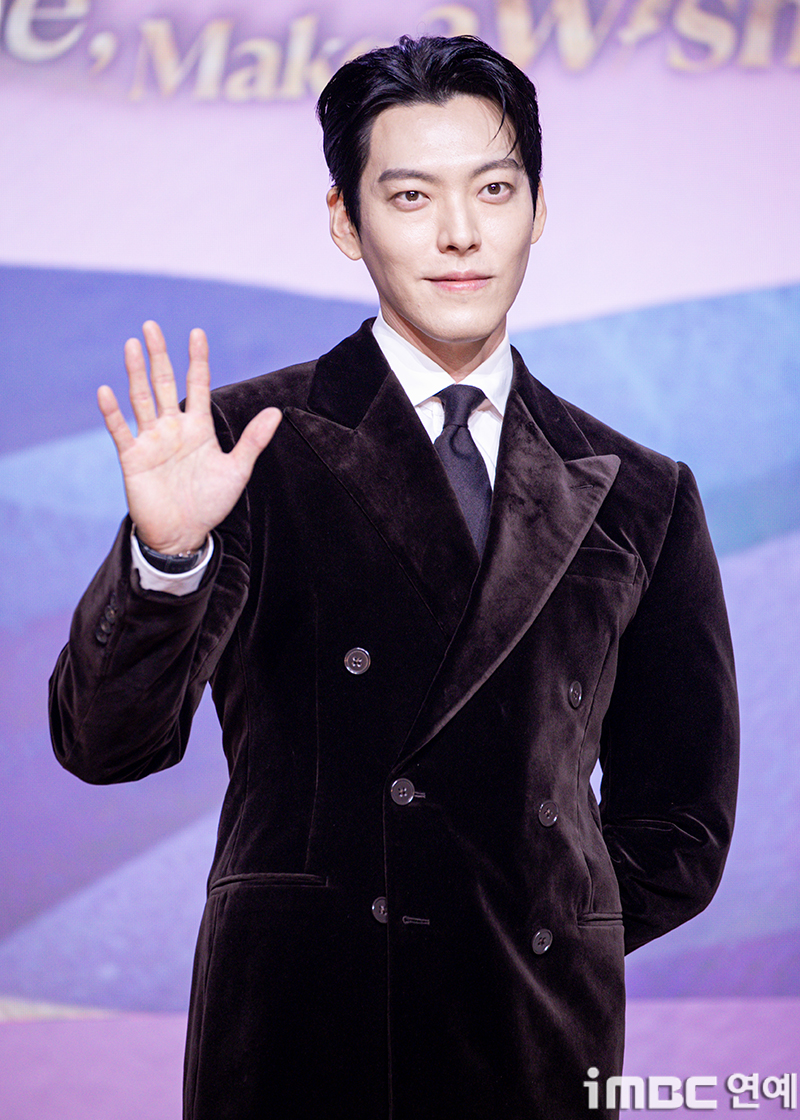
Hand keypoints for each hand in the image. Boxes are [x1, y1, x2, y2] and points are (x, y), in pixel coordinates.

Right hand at [97, 321, 281, 553]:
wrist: (184, 533)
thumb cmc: (210, 503)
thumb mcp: (237, 471)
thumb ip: (253, 441)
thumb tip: (275, 412)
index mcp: (198, 427)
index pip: (197, 384)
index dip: (196, 360)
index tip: (196, 332)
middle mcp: (172, 428)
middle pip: (163, 383)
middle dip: (158, 355)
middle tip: (151, 325)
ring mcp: (151, 440)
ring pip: (141, 399)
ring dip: (136, 373)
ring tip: (132, 345)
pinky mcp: (133, 457)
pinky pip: (120, 431)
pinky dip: (112, 412)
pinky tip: (106, 391)